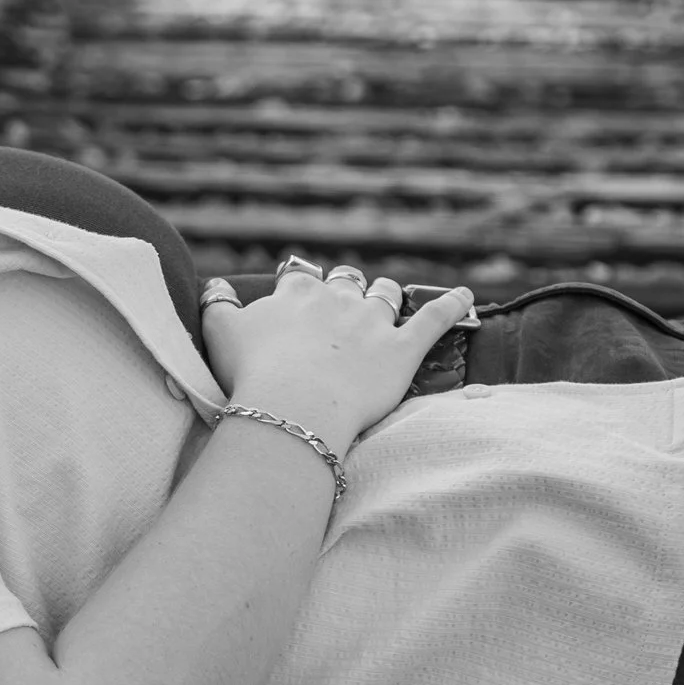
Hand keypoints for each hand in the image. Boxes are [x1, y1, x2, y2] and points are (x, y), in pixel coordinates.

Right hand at [201, 266, 472, 446]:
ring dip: (384, 294)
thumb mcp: (218, 333)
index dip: (300, 289)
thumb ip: (216, 303)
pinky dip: (453, 304)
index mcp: (296, 292)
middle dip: (345, 288)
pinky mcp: (402, 349)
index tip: (297, 300)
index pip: (301, 278)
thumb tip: (216, 285)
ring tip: (385, 299)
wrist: (293, 407)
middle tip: (341, 305)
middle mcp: (338, 298)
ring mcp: (373, 321)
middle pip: (346, 281)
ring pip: (385, 293)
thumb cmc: (251, 373)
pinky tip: (467, 295)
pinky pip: (434, 318)